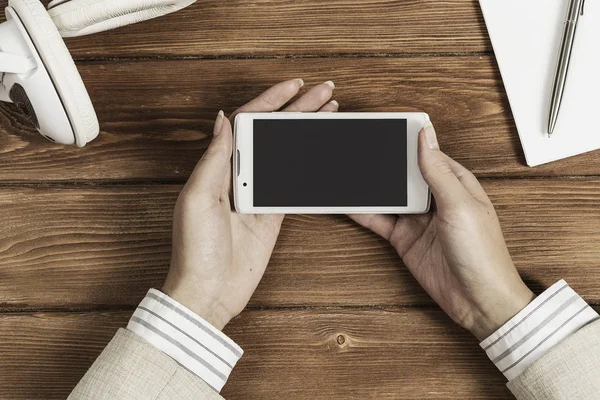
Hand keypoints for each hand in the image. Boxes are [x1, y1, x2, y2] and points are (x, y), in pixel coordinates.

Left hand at [163, 79, 338, 329]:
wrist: (209, 290)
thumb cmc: (195, 249)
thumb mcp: (197, 198)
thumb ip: (214, 158)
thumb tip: (222, 119)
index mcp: (217, 167)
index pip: (247, 122)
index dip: (271, 101)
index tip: (295, 86)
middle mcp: (237, 176)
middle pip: (272, 133)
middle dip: (299, 110)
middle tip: (325, 93)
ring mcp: (256, 194)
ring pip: (285, 153)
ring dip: (306, 132)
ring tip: (329, 114)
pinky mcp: (271, 215)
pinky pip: (292, 183)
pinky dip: (307, 165)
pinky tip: (320, 151)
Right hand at [350, 123, 534, 339]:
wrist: (478, 301)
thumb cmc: (483, 253)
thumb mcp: (459, 205)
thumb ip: (437, 171)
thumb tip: (426, 136)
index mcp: (455, 183)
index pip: (426, 154)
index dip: (406, 142)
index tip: (384, 128)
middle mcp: (435, 199)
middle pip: (403, 174)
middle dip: (382, 164)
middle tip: (356, 150)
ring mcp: (418, 219)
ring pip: (388, 196)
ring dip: (369, 187)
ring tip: (346, 173)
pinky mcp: (404, 239)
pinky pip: (379, 220)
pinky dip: (363, 212)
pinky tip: (348, 203)